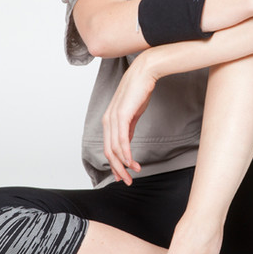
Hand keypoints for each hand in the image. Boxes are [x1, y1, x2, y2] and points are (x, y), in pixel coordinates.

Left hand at [101, 53, 156, 184]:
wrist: (145, 72)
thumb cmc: (140, 90)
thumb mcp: (133, 113)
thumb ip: (128, 128)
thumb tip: (127, 143)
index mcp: (109, 120)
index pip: (108, 147)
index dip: (115, 163)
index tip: (123, 174)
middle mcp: (107, 120)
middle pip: (109, 152)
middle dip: (118, 169)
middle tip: (127, 180)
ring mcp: (113, 118)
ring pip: (114, 149)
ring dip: (123, 164)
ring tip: (133, 173)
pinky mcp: (121, 115)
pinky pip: (122, 140)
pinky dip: (126, 154)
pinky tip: (132, 162)